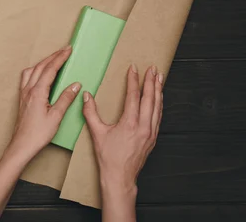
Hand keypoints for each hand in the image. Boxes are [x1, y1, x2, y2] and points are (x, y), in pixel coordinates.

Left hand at [6, 45, 80, 163]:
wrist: (22, 145)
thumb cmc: (38, 134)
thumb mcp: (56, 117)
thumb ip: (65, 99)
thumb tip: (75, 85)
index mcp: (37, 92)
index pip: (50, 69)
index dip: (60, 58)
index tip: (68, 49)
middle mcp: (28, 89)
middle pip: (41, 66)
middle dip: (53, 56)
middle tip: (65, 49)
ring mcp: (24, 93)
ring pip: (32, 70)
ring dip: (44, 62)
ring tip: (54, 58)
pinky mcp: (22, 98)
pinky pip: (27, 77)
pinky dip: (35, 70)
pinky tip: (40, 73)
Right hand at [83, 64, 163, 194]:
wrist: (120, 176)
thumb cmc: (108, 157)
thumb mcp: (97, 133)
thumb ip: (90, 112)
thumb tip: (86, 96)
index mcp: (130, 124)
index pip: (133, 96)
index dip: (134, 81)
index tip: (134, 69)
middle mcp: (144, 127)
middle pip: (150, 99)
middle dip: (151, 82)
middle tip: (153, 68)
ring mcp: (151, 132)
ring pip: (157, 107)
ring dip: (158, 91)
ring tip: (159, 78)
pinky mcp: (153, 138)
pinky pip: (159, 116)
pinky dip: (159, 104)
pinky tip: (159, 99)